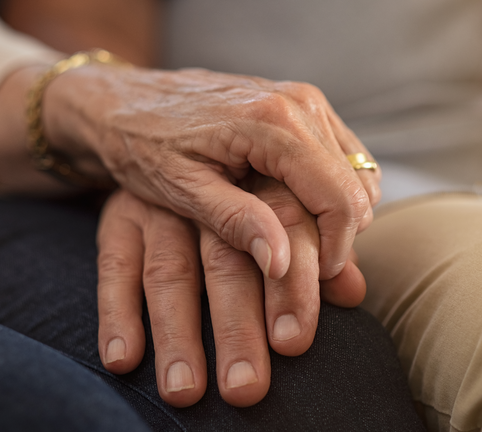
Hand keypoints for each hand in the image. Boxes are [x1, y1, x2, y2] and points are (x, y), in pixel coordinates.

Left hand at [48, 66, 380, 281]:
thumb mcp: (182, 190)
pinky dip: (329, 191)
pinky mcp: (302, 106)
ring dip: (335, 215)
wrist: (125, 101)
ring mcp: (305, 100)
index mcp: (273, 122)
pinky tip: (292, 210)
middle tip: (297, 268)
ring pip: (356, 174)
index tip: (311, 282)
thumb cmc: (144, 145)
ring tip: (290, 239)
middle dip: (338, 237)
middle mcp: (300, 103)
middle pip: (356, 188)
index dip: (335, 250)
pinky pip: (342, 158)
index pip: (340, 199)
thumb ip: (236, 222)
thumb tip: (283, 263)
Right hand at [96, 180, 365, 407]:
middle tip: (245, 389)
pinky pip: (114, 266)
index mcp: (262, 176)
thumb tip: (354, 293)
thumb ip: (313, 244)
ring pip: (169, 271)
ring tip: (184, 390)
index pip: (285, 231)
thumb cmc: (243, 177)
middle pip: (226, 262)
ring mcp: (160, 203)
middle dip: (237, 328)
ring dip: (176, 334)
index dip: (293, 288)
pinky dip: (117, 313)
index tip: (293, 344)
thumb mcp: (279, 197)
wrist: (168, 134)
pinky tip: (123, 359)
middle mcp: (209, 186)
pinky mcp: (120, 214)